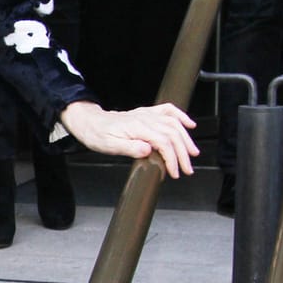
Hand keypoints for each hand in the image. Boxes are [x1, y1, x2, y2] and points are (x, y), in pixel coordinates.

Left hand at [59, 100, 198, 178]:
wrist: (90, 122)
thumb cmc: (97, 135)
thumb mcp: (108, 146)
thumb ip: (129, 148)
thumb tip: (147, 150)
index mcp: (137, 127)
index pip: (163, 142)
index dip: (172, 158)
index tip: (174, 172)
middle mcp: (145, 119)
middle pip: (173, 134)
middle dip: (183, 153)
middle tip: (187, 170)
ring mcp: (147, 115)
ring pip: (174, 123)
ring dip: (186, 139)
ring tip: (192, 154)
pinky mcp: (147, 113)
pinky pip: (168, 110)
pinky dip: (181, 116)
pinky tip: (189, 125)